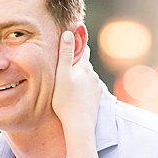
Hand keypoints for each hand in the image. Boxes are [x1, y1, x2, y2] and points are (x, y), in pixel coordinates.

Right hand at [51, 30, 102, 150]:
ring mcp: (96, 86)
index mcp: (83, 67)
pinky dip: (84, 86)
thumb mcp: (61, 75)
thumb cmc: (66, 101)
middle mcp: (92, 75)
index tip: (76, 34)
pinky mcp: (96, 97)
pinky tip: (77, 92)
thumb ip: (65, 54)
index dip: (78, 42)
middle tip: (69, 58)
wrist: (79, 124)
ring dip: (80, 74)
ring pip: (87, 76)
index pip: (82, 48)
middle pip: (85, 62)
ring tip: (70, 78)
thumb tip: (69, 33)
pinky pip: (90, 87)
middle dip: (78, 59)